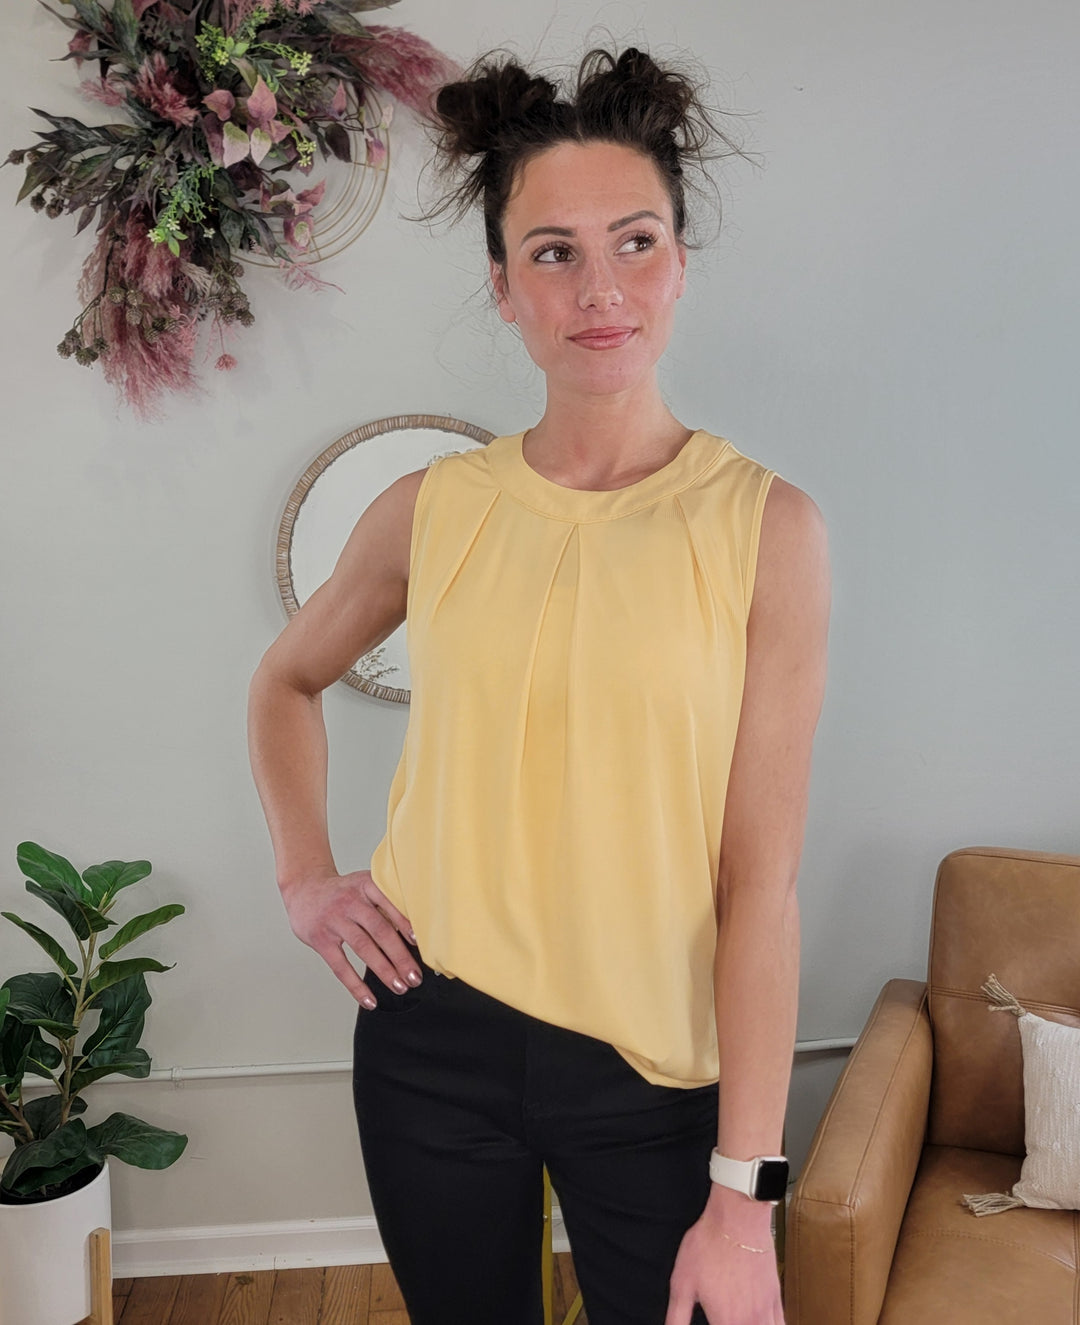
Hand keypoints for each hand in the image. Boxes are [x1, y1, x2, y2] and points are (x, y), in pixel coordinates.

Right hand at [280, 868, 421, 1008]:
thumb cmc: (342, 892)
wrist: (304, 888)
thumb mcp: (363, 885)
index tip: (419, 942)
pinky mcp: (320, 939)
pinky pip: (340, 966)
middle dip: (400, 956)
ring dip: (384, 970)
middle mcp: (350, 900)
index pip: (389, 904)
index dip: (405, 923)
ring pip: (363, 947)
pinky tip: (369, 999)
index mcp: (366, 884)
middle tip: (414, 976)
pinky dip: (356, 985)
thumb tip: (413, 933)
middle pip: (380, 930)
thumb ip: (385, 902)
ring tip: (399, 986)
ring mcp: (334, 919)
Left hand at [665, 1187, 783, 1324]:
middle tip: (720, 1319)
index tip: (711, 1322)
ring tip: (739, 1321)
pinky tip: (761, 1323)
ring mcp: (766, 1310)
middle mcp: (751, 1321)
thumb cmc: (709, 1245)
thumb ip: (676, 1318)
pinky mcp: (775, 1296)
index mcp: (726, 1321)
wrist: (738, 1217)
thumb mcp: (681, 1283)